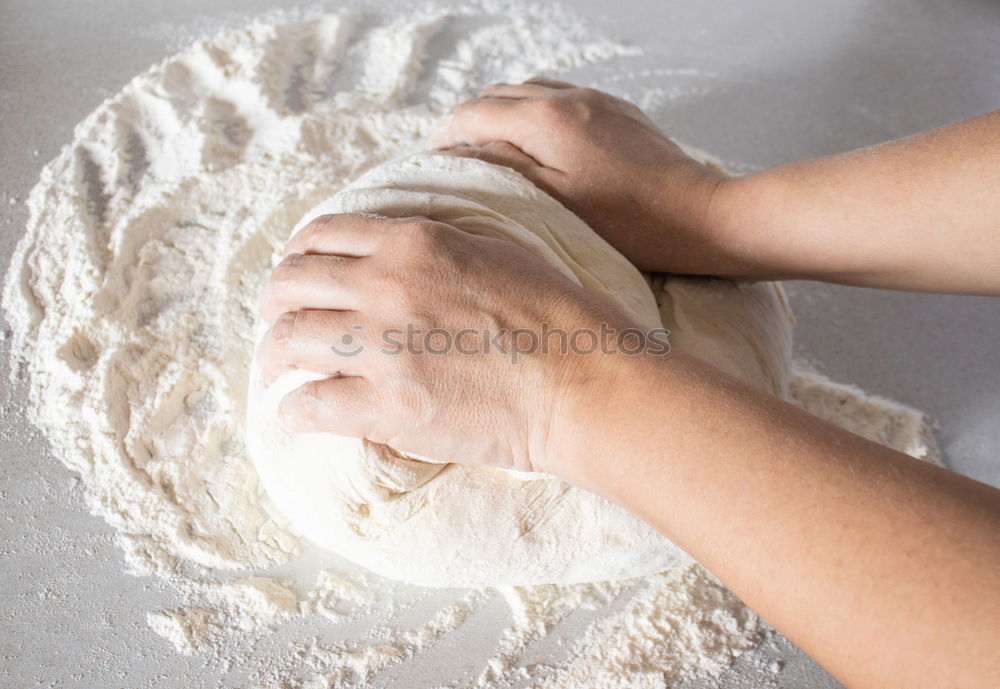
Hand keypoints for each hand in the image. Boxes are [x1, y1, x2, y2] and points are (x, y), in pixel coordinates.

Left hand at [256, 213, 639, 474]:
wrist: (583, 382)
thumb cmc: (557, 318)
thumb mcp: (494, 252)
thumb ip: (435, 250)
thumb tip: (398, 261)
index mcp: (413, 242)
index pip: (320, 234)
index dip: (296, 256)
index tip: (297, 278)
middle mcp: (385, 285)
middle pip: (289, 284)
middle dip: (273, 305)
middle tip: (278, 325)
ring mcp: (382, 346)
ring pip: (288, 341)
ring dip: (273, 357)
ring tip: (276, 370)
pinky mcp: (386, 405)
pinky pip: (308, 405)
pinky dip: (293, 412)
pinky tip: (298, 416)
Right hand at [432, 78, 735, 274]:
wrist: (700, 215)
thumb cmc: (628, 224)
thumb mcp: (555, 203)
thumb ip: (504, 169)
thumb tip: (460, 151)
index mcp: (546, 120)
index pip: (474, 113)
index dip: (445, 136)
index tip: (431, 161)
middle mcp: (568, 97)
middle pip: (499, 94)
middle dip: (471, 120)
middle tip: (458, 158)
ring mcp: (597, 99)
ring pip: (530, 90)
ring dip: (504, 113)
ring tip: (495, 149)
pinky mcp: (619, 110)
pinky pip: (562, 97)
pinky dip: (536, 112)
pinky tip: (540, 143)